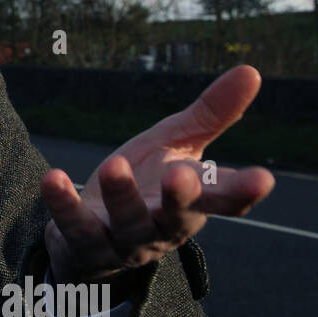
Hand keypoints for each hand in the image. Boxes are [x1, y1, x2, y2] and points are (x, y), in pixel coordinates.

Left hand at [40, 64, 275, 284]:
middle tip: (181, 175)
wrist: (92, 236)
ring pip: (128, 225)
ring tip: (114, 164)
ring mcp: (124, 242)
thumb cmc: (145, 184)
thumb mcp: (177, 145)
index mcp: (193, 203)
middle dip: (182, 199)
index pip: (224, 200)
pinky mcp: (85, 246)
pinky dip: (65, 205)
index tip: (262, 179)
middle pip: (178, 219)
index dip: (243, 191)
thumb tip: (252, 69)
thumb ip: (211, 115)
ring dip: (121, 197)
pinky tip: (54, 178)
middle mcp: (164, 228)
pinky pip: (75, 229)